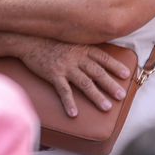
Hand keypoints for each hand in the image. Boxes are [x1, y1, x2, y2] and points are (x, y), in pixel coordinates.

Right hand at [17, 38, 131, 117]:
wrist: (28, 40)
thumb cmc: (49, 41)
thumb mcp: (69, 41)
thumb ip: (82, 49)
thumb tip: (96, 59)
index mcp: (82, 49)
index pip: (103, 58)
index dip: (115, 66)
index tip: (127, 74)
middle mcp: (76, 57)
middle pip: (97, 73)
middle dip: (111, 85)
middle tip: (121, 96)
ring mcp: (65, 66)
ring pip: (85, 83)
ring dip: (96, 96)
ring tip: (106, 107)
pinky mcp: (53, 74)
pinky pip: (63, 90)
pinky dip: (69, 102)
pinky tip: (74, 114)